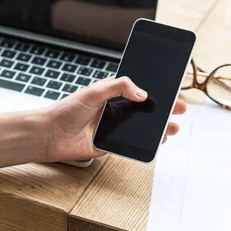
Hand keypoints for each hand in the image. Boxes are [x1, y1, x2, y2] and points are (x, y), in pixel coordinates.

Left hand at [41, 77, 186, 161]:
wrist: (51, 136)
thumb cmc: (66, 111)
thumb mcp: (93, 92)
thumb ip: (118, 86)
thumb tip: (142, 93)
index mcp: (112, 93)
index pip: (139, 89)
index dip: (156, 89)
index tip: (172, 89)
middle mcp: (115, 110)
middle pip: (145, 109)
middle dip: (164, 109)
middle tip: (180, 109)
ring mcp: (114, 127)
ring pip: (142, 127)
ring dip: (159, 127)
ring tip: (172, 128)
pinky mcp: (112, 144)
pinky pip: (133, 143)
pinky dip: (146, 143)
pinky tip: (158, 142)